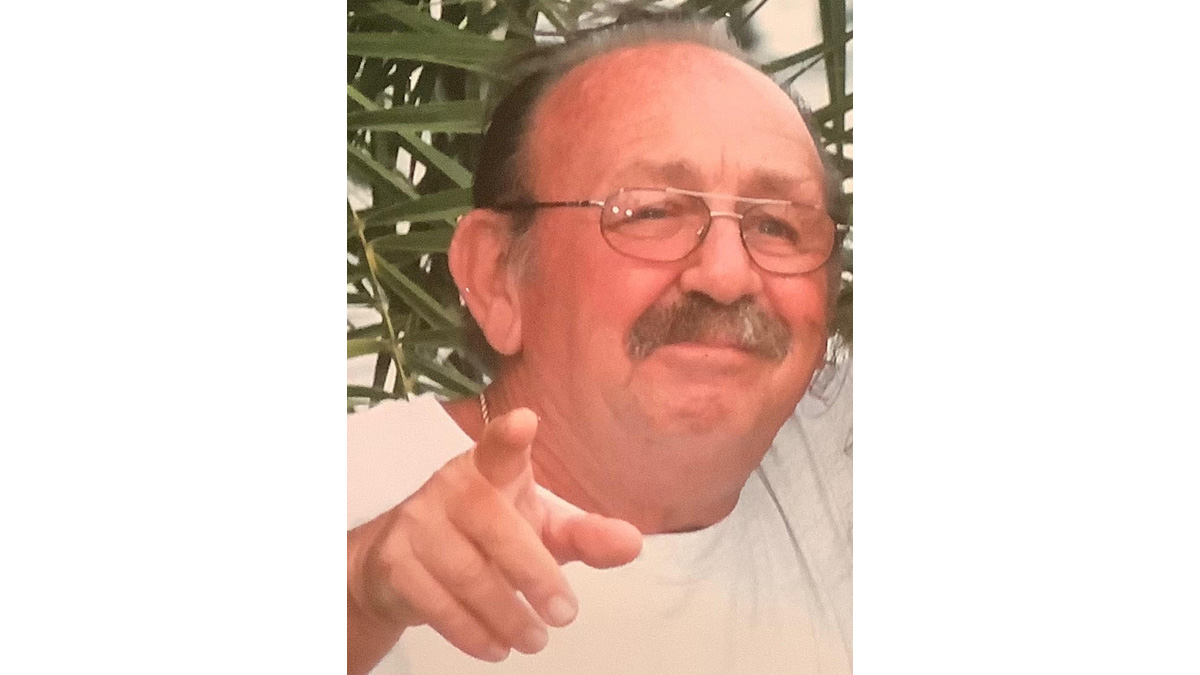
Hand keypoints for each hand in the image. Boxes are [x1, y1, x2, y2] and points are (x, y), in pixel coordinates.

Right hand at [348, 407, 642, 663]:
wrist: (398, 563)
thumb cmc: (483, 535)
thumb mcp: (539, 529)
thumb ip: (584, 536)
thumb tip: (631, 543)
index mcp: (490, 469)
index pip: (499, 447)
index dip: (509, 436)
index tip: (524, 423)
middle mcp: (451, 486)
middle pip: (495, 526)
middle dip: (534, 574)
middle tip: (564, 614)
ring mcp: (418, 522)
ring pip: (467, 572)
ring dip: (506, 614)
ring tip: (535, 639)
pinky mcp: (394, 561)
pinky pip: (435, 602)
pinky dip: (471, 631)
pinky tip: (496, 645)